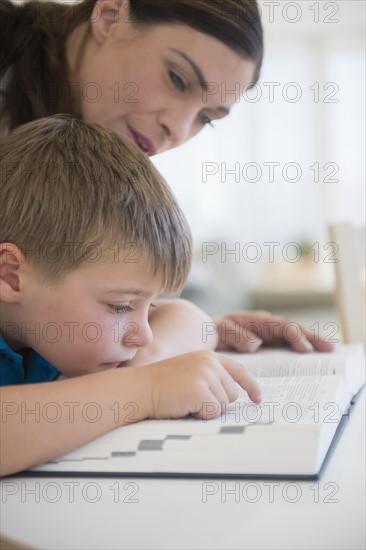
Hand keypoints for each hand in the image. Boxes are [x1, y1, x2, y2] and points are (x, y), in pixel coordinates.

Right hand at [140, 350, 260, 419]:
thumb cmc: (162, 384)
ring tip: (186, 400)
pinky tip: (184, 406)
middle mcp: (210, 363)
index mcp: (209, 356)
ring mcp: (206, 375)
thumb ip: (210, 376)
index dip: (251, 386)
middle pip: (233, 395)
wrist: (140, 387)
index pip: (239, 371)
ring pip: (223, 406)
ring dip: (206, 410)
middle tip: (192, 399)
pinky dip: (200, 415)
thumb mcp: (189, 371)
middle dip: (216, 403)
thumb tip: (233, 395)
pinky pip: (212, 413)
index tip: (258, 398)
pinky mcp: (200, 390)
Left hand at [214, 310, 334, 352]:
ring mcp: (270, 334)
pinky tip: (313, 357)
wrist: (207, 335)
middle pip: (294, 329)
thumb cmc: (215, 332)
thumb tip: (256, 344)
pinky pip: (288, 345)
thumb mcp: (222, 331)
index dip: (296, 337)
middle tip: (331, 347)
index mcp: (258, 321)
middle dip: (313, 338)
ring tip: (329, 349)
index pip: (282, 327)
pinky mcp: (269, 342)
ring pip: (295, 336)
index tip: (306, 349)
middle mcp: (267, 325)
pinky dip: (301, 348)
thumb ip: (236, 336)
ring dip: (312, 342)